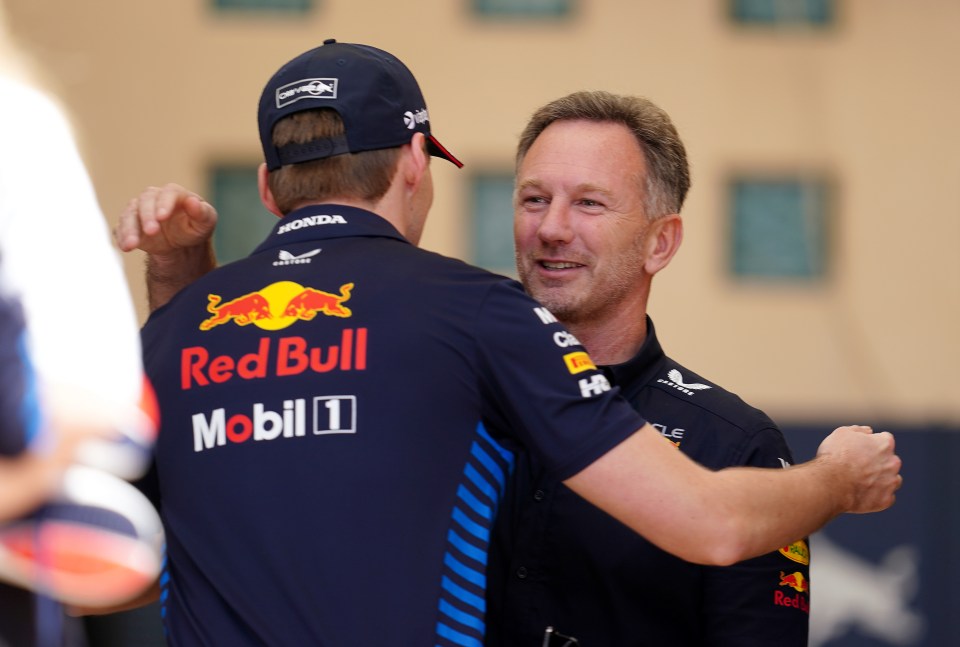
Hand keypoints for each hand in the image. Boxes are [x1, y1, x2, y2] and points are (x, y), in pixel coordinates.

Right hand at [114, 183, 218, 310]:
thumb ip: (202, 212)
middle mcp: (153, 198)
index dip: (164, 204)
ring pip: (129, 214)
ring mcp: (138, 210)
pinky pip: (121, 228)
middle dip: (147, 216)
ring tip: (132, 244)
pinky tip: (126, 247)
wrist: (181, 244)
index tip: (162, 217)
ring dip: (130, 229)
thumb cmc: (195, 228)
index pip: (168, 193)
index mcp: (174, 193)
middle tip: (151, 231)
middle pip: (146, 201)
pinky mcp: (129, 224)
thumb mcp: (205, 222)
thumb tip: (193, 202)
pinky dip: (122, 238)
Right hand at [816, 425, 902, 513]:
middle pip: (889, 461)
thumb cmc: (835, 456)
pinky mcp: (885, 500)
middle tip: (857, 466)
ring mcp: (890, 483)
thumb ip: (858, 430)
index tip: (860, 449)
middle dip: (878, 462)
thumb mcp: (841, 433)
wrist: (831, 483)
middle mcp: (892, 463)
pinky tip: (863, 494)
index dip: (871, 443)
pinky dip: (877, 496)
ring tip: (861, 482)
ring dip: (881, 479)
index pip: (885, 440)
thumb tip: (869, 431)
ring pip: (892, 480)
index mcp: (884, 444)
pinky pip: (886, 498)